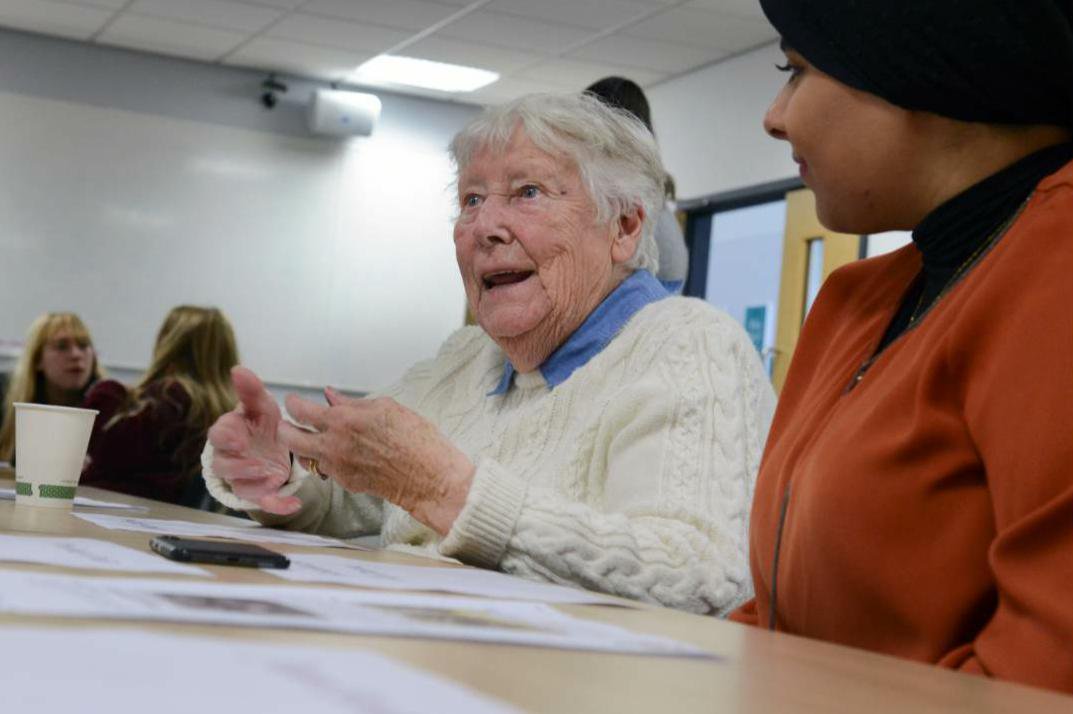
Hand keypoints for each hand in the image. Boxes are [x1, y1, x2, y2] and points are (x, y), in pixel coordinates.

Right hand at [206, 366, 298, 514]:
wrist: (274, 445)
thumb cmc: (262, 423)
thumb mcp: (261, 405)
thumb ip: (250, 390)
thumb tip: (239, 369)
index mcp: (229, 433)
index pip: (218, 436)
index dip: (227, 438)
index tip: (239, 438)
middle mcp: (232, 458)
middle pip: (223, 465)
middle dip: (238, 465)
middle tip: (256, 462)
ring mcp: (245, 477)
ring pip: (241, 486)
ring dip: (255, 483)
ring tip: (272, 476)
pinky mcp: (260, 491)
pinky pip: (265, 502)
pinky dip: (277, 506)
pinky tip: (294, 504)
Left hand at [278, 388, 474, 535]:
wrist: (428, 475)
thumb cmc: (414, 438)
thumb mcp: (386, 408)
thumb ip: (353, 403)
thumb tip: (331, 397)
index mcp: (343, 421)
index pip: (301, 410)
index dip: (293, 403)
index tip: (294, 401)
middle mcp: (333, 445)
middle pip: (290, 438)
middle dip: (285, 429)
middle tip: (289, 424)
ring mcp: (337, 467)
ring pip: (305, 457)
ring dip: (304, 448)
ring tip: (313, 440)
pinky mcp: (345, 483)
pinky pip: (326, 470)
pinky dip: (327, 461)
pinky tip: (340, 455)